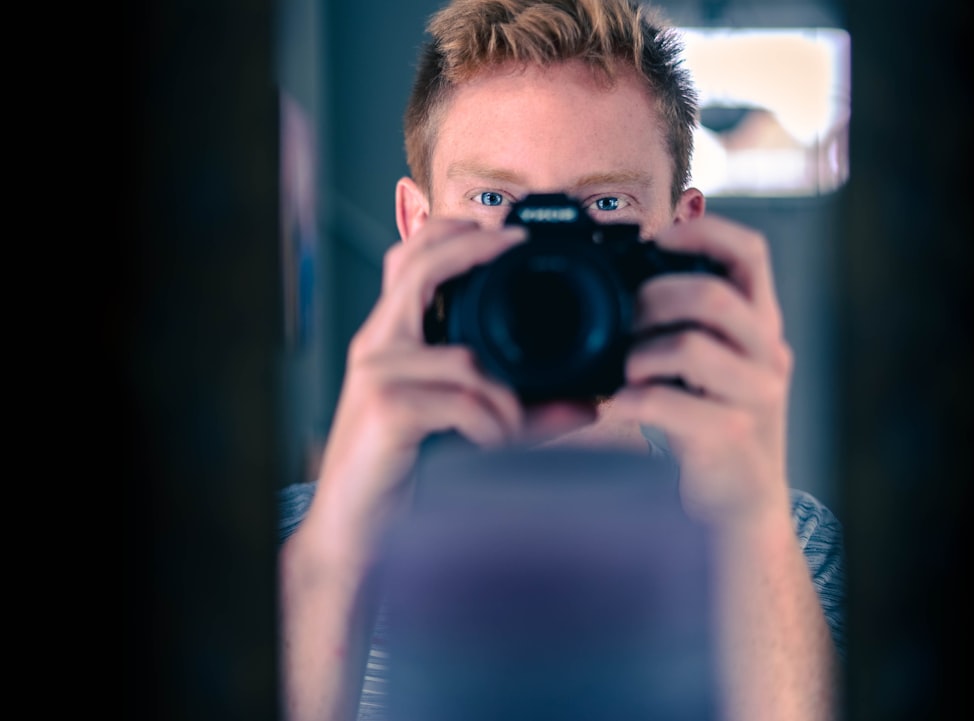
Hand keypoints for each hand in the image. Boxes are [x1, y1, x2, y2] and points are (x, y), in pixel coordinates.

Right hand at [310, 219, 528, 537]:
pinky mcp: (386, 409)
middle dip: (473, 250)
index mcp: (390, 341)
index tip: (507, 232)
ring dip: (507, 399)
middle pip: (417, 270)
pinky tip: (492, 445)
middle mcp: (376, 347)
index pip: (408, 262)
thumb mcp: (464, 427)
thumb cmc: (405, 472)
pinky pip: (462, 401)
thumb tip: (585, 403)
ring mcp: (376, 375)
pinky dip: (492, 424)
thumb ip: (517, 407)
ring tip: (518, 430)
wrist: (354, 532)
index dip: (451, 234)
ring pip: (466, 358)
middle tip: (520, 246)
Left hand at [608, 214, 793, 520]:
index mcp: (761, 327)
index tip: (658, 238)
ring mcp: (752, 399)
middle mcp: (766, 356)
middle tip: (624, 320)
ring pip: (692, 347)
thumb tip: (630, 279)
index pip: (751, 254)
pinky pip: (669, 405)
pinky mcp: (726, 438)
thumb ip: (688, 324)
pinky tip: (618, 406)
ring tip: (625, 372)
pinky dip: (632, 400)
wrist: (741, 508)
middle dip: (654, 298)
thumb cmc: (713, 428)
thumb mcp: (711, 366)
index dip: (705, 232)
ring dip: (640, 353)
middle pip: (715, 296)